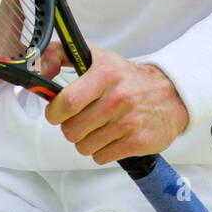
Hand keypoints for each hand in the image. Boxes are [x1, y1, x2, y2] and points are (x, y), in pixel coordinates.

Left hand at [40, 42, 189, 163]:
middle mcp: (118, 98)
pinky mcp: (138, 142)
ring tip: (99, 128)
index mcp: (105, 74)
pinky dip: (102, 151)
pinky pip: (101, 157)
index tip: (58, 112)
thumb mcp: (96, 57)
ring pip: (84, 147)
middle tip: (82, 120)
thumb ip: (60, 54)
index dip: (55, 112)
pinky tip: (112, 137)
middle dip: (71, 128)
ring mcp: (129, 122)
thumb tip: (39, 68)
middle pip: (72, 130)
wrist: (171, 95)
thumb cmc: (127, 77)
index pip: (68, 102)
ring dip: (87, 141)